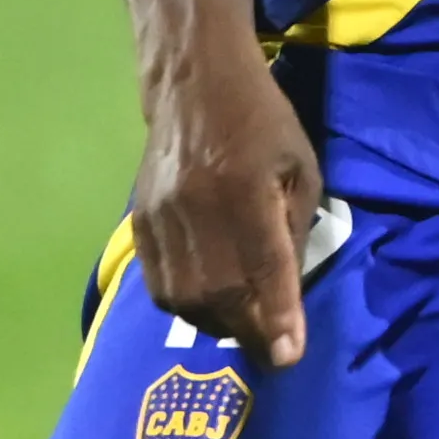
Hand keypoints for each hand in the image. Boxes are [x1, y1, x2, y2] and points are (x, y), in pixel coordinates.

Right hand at [132, 51, 325, 364]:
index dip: (277, 316)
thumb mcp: (299, 167)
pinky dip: (184, 306)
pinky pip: (157, 284)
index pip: (262, 265)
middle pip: (219, 291)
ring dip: (216, 324)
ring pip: (184, 295)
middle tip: (272, 350)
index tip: (288, 357)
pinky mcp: (139, 220)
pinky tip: (207, 306)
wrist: (193, 81)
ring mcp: (160, 214)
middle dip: (249, 331)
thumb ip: (294, 228)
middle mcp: (196, 204)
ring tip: (242, 326)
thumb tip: (287, 294)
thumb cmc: (262, 122)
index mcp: (243, 186)